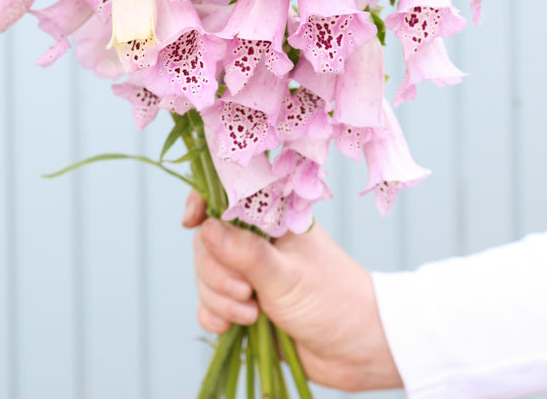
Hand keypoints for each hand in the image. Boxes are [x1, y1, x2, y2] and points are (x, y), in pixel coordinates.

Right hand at [182, 192, 401, 392]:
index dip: (203, 203)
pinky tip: (231, 327)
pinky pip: (208, 304)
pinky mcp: (242, 304)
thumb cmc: (332, 299)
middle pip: (207, 241)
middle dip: (217, 271)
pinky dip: (214, 315)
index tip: (191, 221)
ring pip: (206, 274)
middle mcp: (257, 241)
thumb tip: (204, 229)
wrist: (355, 350)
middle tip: (246, 292)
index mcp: (272, 218)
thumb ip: (245, 253)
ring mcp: (248, 273)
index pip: (227, 195)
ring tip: (252, 313)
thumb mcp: (287, 275)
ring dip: (219, 298)